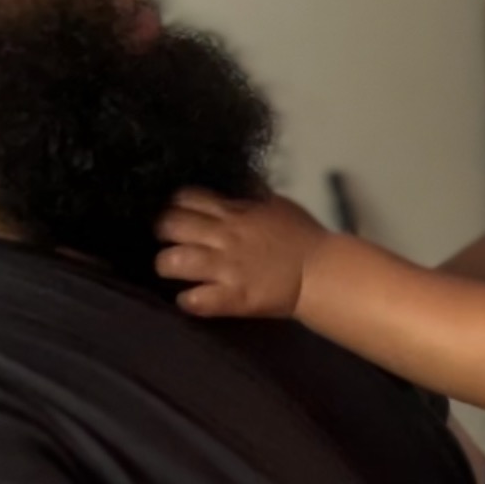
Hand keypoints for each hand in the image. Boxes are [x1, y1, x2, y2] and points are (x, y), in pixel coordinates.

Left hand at [155, 188, 326, 317]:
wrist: (322, 272)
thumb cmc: (302, 237)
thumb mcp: (275, 204)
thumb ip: (248, 196)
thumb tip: (232, 183)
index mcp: (235, 212)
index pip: (187, 197)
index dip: (175, 204)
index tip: (176, 212)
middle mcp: (224, 236)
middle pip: (170, 225)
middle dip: (162, 232)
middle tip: (169, 241)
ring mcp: (226, 268)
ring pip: (173, 261)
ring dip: (166, 265)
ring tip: (173, 269)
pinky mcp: (233, 297)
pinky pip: (194, 299)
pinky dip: (187, 300)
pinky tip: (190, 298)